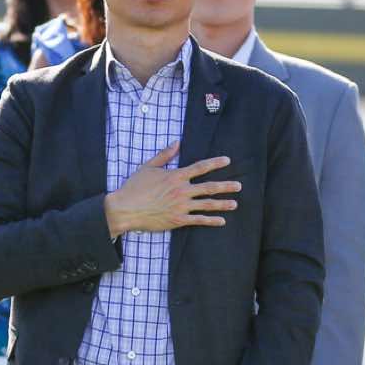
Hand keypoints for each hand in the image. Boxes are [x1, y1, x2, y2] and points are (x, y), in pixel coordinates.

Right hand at [103, 142, 240, 236]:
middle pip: (209, 187)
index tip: (227, 160)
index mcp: (176, 176)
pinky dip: (211, 221)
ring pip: (207, 204)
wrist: (125, 209)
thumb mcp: (148, 167)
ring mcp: (181, 206)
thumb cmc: (134, 187)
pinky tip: (221, 221)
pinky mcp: (178, 220)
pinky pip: (198, 220)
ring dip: (222, 204)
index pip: (200, 167)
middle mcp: (181, 190)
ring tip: (235, 203)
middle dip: (225, 186)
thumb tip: (177, 143)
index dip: (215, 163)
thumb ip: (165, 155)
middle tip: (239, 186)